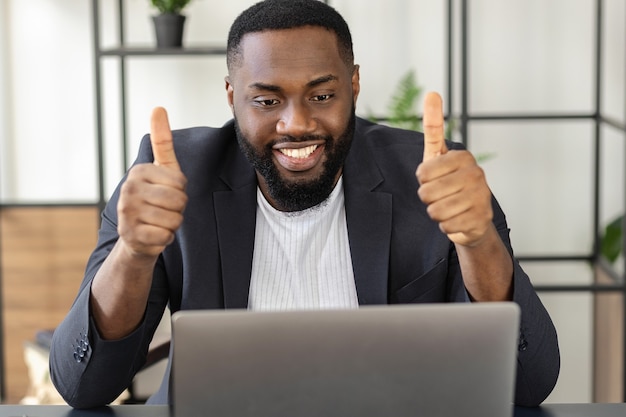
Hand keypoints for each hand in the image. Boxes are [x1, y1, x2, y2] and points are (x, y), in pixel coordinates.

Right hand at [117, 107, 187, 257]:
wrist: (137, 236)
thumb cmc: (155, 198)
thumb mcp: (162, 169)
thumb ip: (162, 141)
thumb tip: (158, 107)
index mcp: (138, 172)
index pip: (180, 183)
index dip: (181, 191)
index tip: (167, 193)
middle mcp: (128, 190)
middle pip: (178, 201)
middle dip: (178, 209)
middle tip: (164, 209)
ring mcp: (127, 213)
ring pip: (174, 220)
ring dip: (173, 224)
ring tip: (159, 221)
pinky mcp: (131, 236)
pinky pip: (166, 237)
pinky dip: (165, 238)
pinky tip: (154, 235)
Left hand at [415, 92, 492, 246]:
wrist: (473, 217)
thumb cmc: (449, 182)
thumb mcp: (437, 155)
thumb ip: (434, 127)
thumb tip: (432, 92)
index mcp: (463, 157)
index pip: (423, 173)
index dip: (423, 180)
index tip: (434, 178)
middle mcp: (476, 174)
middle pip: (427, 193)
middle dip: (428, 199)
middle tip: (441, 196)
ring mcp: (481, 197)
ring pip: (435, 211)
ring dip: (436, 214)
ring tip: (449, 208)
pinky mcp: (480, 219)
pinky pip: (446, 226)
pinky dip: (446, 227)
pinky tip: (457, 220)